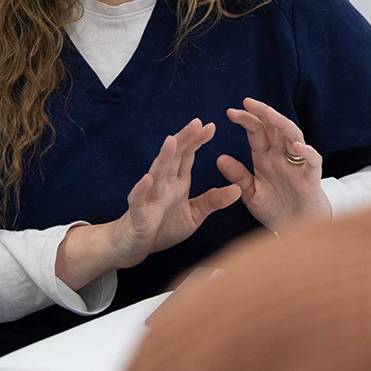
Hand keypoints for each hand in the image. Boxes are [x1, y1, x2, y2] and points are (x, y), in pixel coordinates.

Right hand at [56, 118, 242, 289]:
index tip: (211, 126)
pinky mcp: (138, 215)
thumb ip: (213, 201)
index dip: (197, 141)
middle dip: (184, 139)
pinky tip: (147, 179)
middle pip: (173, 158)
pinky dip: (141, 189)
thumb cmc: (161, 228)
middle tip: (197, 122)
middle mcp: (162, 185)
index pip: (187, 156)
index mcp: (176, 183)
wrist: (132, 248)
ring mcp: (149, 198)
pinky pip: (138, 200)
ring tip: (171, 141)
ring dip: (163, 158)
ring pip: (156, 173)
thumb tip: (237, 189)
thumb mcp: (194, 215)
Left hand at [216, 97, 330, 232]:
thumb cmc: (276, 210)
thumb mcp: (251, 194)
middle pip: (274, 128)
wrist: (296, 230)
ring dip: (282, 124)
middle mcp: (282, 157)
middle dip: (262, 113)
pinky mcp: (312, 177)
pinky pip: (313, 160)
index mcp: (266, 158)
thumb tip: (219, 158)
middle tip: (247, 102)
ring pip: (294, 136)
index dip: (246, 121)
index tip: (230, 113)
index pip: (257, 132)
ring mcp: (298, 165)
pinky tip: (296, 147)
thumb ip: (238, 177)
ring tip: (270, 115)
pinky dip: (307, 152)